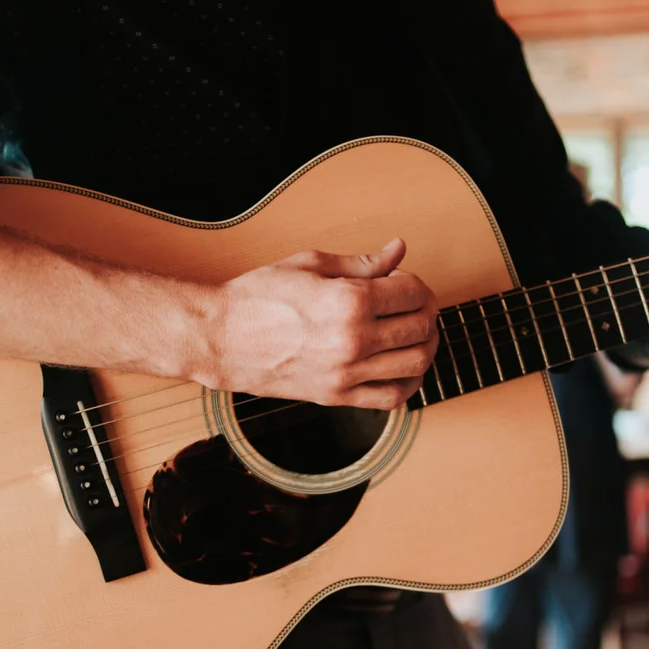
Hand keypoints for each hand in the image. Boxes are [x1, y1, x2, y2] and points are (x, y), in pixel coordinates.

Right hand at [205, 239, 438, 409]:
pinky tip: (406, 367)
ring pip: (415, 364)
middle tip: (415, 304)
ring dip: (426, 346)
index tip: (404, 281)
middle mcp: (352, 340)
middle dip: (426, 311)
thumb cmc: (259, 296)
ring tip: (417, 334)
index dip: (416, 283)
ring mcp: (346, 373)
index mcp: (348, 301)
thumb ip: (362, 262)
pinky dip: (410, 383)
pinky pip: (392, 397)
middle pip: (419, 327)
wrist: (222, 338)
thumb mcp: (311, 264)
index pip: (412, 292)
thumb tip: (398, 251)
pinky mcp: (336, 397)